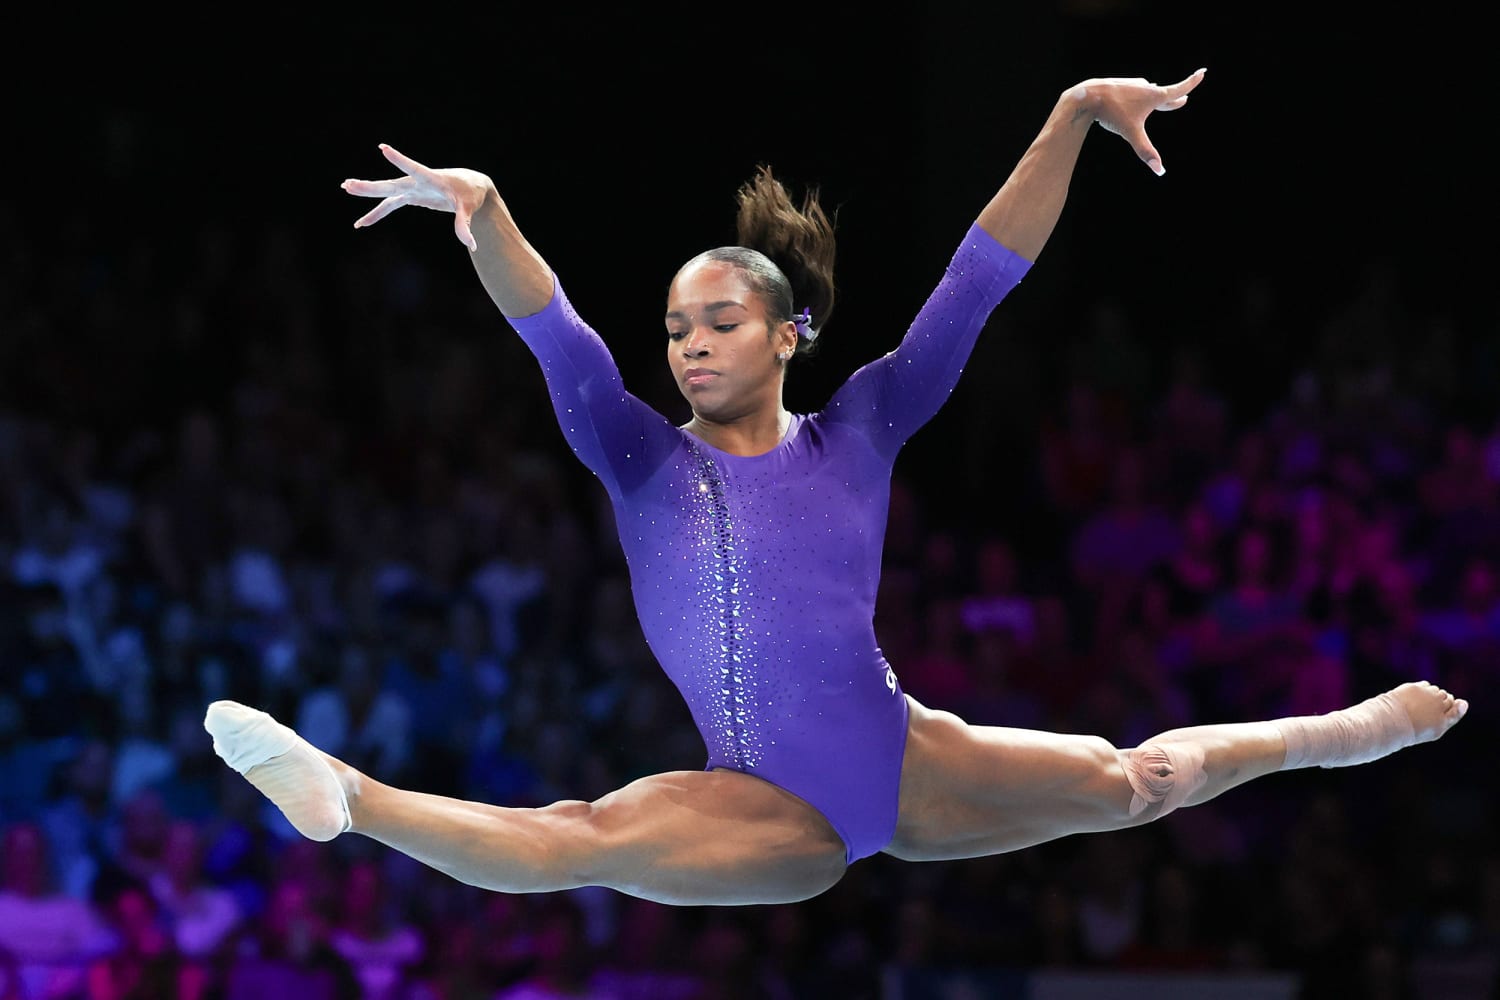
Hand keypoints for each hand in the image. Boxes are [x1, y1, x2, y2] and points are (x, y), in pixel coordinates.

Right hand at [341, 144, 493, 250]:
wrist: (471, 187)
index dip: (400, 160)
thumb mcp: (469, 208)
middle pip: (391, 184)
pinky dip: (377, 213)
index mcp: (432, 179)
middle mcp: (418, 182)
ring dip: (367, 192)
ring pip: (386, 192)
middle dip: (370, 186)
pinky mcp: (411, 196)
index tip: (383, 148)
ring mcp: (412, 189)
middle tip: (348, 184)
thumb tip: (471, 245)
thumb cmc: (470, 194)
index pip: (414, 168)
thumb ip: (465, 225)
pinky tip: (362, 223)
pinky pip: (390, 205)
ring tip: (346, 188)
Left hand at [1073, 68, 1205, 175]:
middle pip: (1164, 94)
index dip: (1192, 82)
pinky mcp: (1120, 87)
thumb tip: (1160, 171)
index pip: (1178, 89)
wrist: (1087, 96)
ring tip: (1158, 97)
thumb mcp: (1131, 133)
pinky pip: (1133, 93)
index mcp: (1153, 96)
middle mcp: (1145, 87)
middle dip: (1174, 98)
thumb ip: (1145, 151)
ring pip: (1147, 93)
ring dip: (1154, 97)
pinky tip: (1131, 98)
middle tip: (1183, 99)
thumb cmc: (1111, 113)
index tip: (1202, 72)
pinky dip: (1137, 97)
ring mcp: (1132, 86)